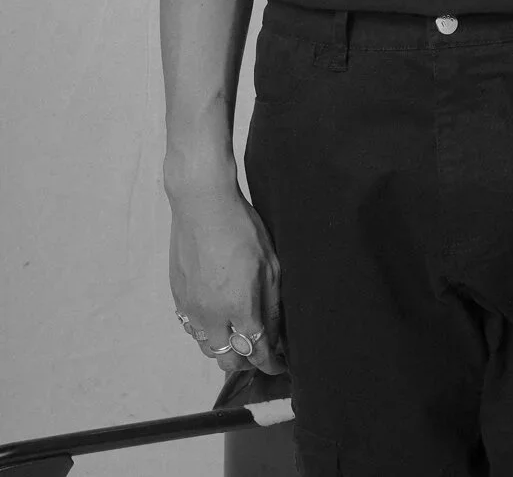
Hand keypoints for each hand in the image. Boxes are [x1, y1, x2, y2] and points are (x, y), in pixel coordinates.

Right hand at [168, 182, 287, 376]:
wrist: (201, 204)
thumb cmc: (240, 227)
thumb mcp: (269, 264)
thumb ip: (271, 304)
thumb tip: (276, 334)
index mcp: (239, 307)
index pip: (256, 352)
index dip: (271, 363)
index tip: (279, 364)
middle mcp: (211, 315)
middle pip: (228, 359)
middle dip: (248, 362)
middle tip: (261, 353)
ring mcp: (191, 308)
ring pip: (207, 348)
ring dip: (225, 350)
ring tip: (239, 338)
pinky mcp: (178, 297)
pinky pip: (192, 328)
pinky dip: (206, 333)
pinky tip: (217, 320)